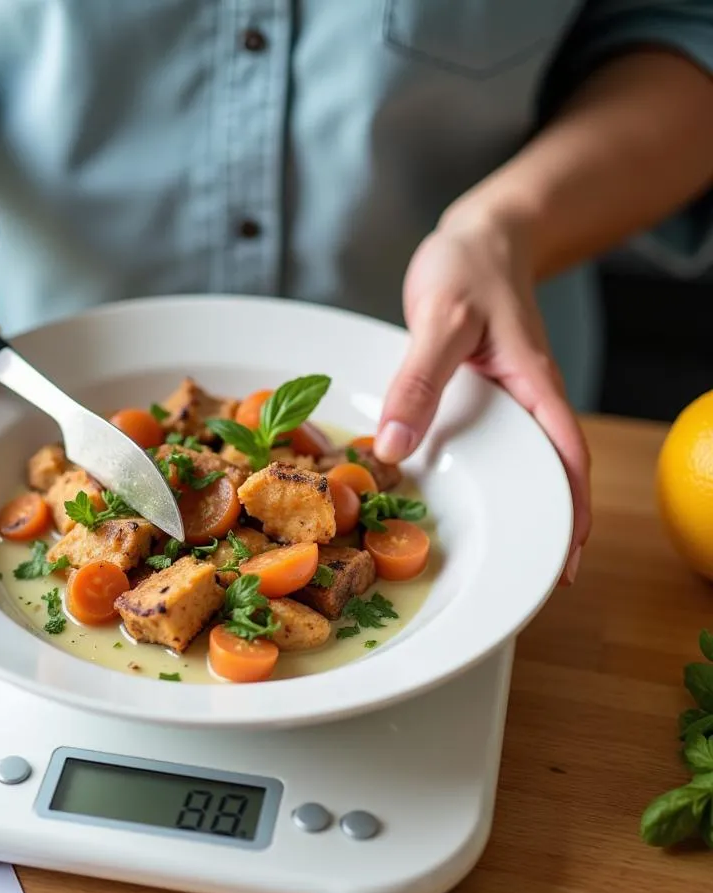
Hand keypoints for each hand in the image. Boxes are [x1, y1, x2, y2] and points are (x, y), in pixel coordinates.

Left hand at [375, 207, 590, 584]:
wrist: (482, 236)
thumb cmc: (470, 267)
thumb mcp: (441, 319)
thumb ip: (420, 381)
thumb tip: (399, 449)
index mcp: (535, 385)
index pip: (566, 458)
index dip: (571, 512)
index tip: (565, 561)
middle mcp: (527, 399)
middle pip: (549, 471)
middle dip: (547, 524)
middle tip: (530, 577)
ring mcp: (508, 397)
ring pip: (520, 459)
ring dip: (516, 501)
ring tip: (500, 552)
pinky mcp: (484, 391)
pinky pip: (490, 440)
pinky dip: (484, 469)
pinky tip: (461, 487)